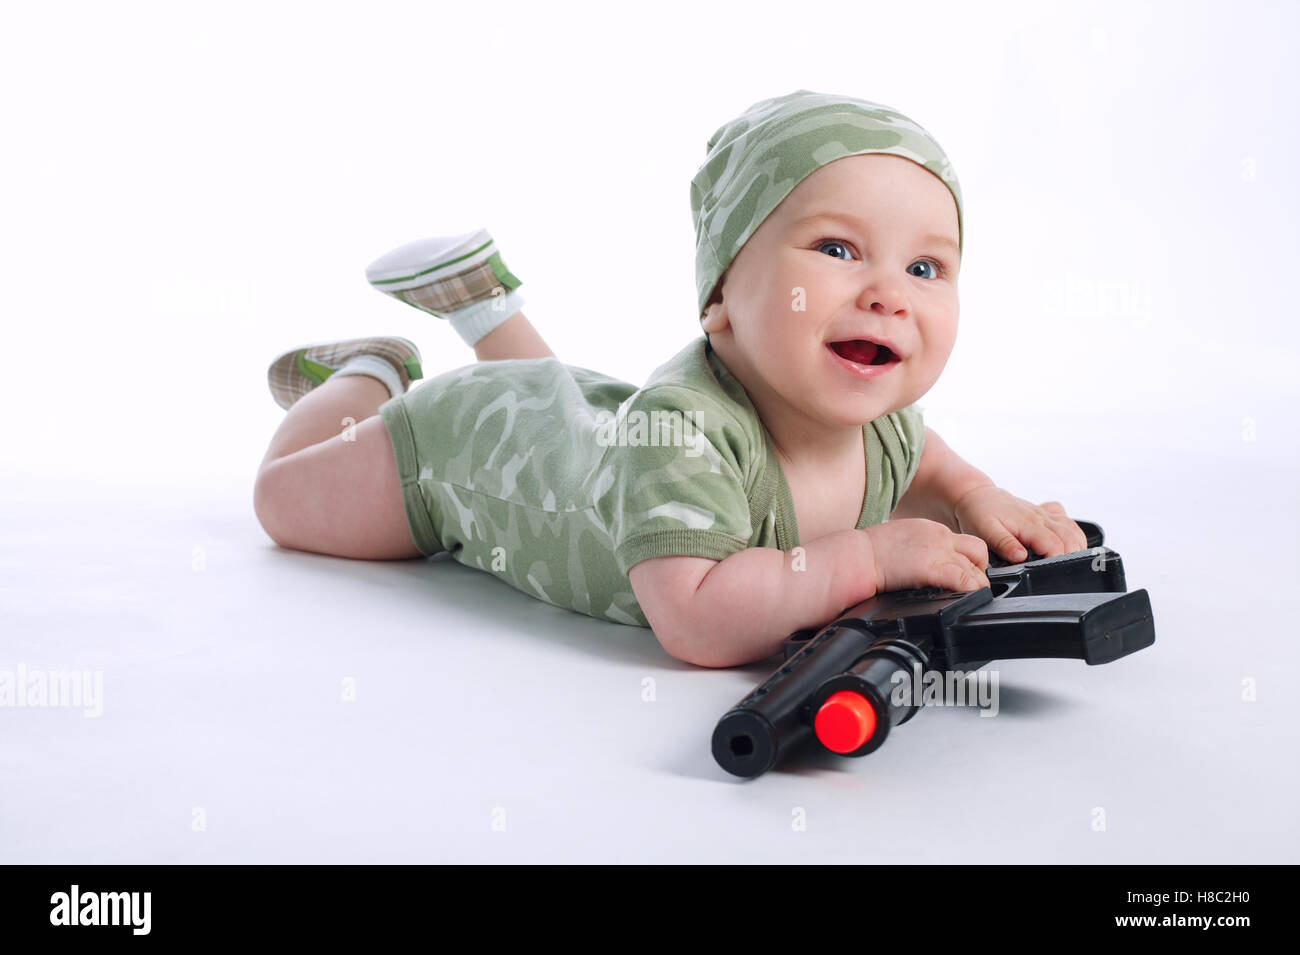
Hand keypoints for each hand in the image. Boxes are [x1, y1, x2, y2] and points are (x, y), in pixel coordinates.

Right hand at [863, 519, 989, 595]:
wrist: (858, 556)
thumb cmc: (870, 553)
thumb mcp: (900, 541)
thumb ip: (918, 549)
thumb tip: (920, 563)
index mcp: (930, 529)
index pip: (961, 542)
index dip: (967, 559)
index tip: (964, 570)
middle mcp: (939, 537)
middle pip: (978, 550)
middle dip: (979, 568)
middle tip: (970, 583)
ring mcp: (939, 552)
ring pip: (977, 567)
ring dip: (977, 583)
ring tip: (971, 595)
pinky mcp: (934, 568)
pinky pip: (966, 580)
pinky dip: (971, 590)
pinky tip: (967, 598)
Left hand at [951, 486, 1088, 563]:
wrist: (977, 496)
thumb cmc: (979, 513)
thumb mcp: (985, 530)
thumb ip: (1004, 543)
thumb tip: (1020, 557)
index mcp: (1029, 523)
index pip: (1055, 545)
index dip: (1056, 562)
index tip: (1050, 574)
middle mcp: (1041, 518)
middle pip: (1070, 539)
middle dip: (1070, 558)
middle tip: (1059, 573)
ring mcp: (1045, 515)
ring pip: (1073, 530)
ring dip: (1076, 547)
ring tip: (1065, 564)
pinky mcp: (1045, 514)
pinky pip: (1068, 522)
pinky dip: (1073, 535)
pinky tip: (1066, 545)